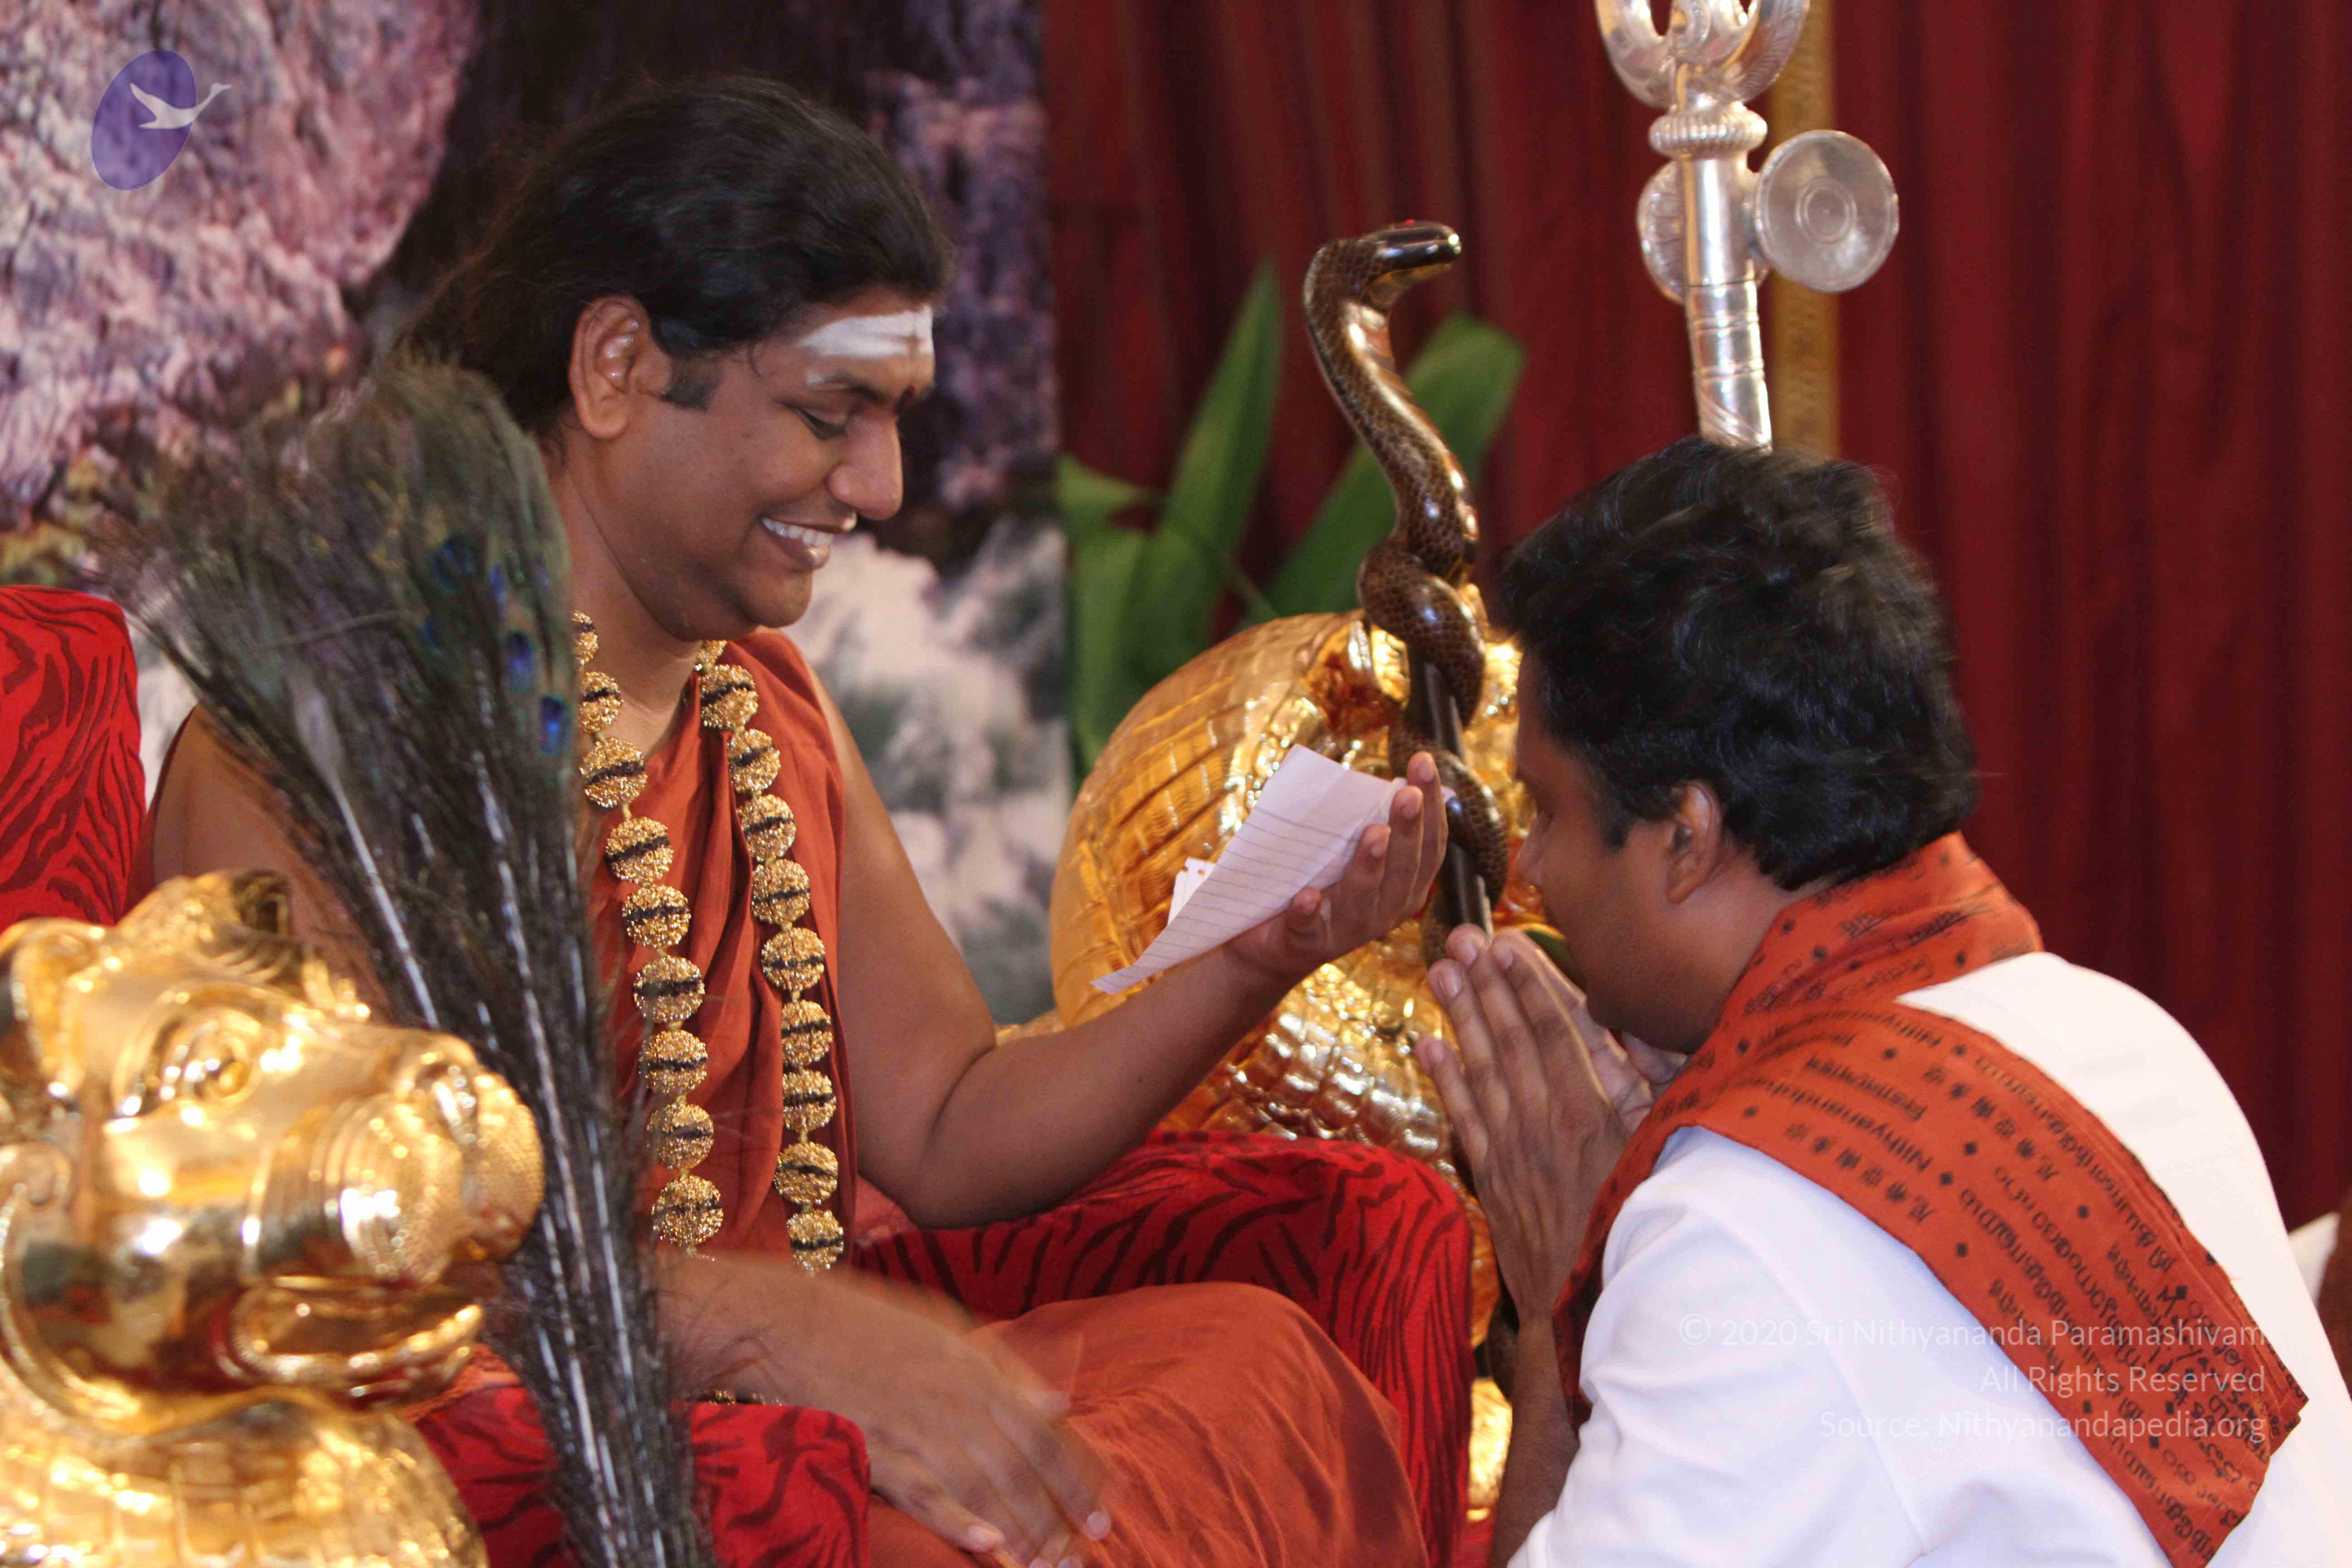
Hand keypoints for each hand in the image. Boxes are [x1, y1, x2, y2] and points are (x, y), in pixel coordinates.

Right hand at [666, 1259, 1108, 1564]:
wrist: (788, 1321)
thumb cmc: (868, 1322)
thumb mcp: (946, 1329)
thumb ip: (1003, 1369)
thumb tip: (1055, 1402)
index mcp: (977, 1368)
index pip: (1045, 1430)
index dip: (1078, 1473)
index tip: (1103, 1508)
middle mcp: (956, 1400)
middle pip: (1021, 1467)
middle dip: (1059, 1514)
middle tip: (1088, 1551)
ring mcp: (916, 1428)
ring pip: (983, 1488)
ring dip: (1022, 1531)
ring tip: (1051, 1564)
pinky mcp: (877, 1452)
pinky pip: (924, 1495)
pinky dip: (958, 1521)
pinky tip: (990, 1546)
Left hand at [1222, 751, 1447, 986]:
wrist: (1270, 944)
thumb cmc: (1318, 883)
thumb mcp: (1345, 852)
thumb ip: (1362, 823)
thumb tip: (1376, 778)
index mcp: (1402, 886)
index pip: (1428, 845)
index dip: (1431, 806)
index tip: (1424, 762)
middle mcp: (1383, 911)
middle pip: (1403, 869)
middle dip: (1407, 829)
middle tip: (1408, 793)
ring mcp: (1346, 930)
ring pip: (1363, 898)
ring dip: (1370, 865)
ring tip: (1375, 833)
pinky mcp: (1306, 942)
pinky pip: (1309, 927)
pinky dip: (1308, 912)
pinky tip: (1308, 895)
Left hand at [1418, 927, 1640, 1316]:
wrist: (1598, 1308)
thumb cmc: (1645, 1224)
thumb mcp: (1663, 1151)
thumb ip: (1649, 1092)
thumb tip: (1629, 1034)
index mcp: (1595, 1112)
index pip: (1557, 1032)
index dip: (1530, 985)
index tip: (1508, 944)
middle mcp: (1548, 1124)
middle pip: (1512, 1041)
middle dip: (1487, 986)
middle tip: (1461, 939)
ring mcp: (1516, 1151)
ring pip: (1483, 1070)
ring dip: (1461, 1018)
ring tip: (1441, 972)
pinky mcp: (1495, 1179)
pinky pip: (1466, 1119)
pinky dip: (1446, 1080)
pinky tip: (1429, 1044)